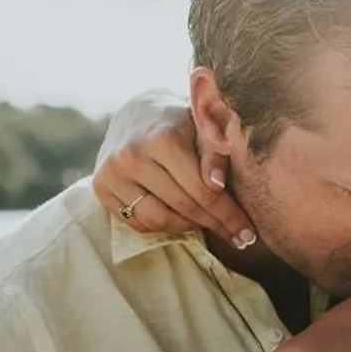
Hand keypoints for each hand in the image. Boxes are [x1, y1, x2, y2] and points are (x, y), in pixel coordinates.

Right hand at [92, 97, 256, 249]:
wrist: (138, 112)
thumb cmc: (182, 121)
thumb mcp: (205, 127)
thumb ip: (216, 153)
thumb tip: (217, 184)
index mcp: (162, 138)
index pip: (203, 190)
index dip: (229, 215)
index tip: (249, 234)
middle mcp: (132, 156)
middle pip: (183, 207)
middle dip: (216, 224)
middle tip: (240, 239)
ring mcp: (112, 174)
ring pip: (159, 220)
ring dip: (189, 227)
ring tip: (208, 224)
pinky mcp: (101, 188)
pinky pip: (138, 222)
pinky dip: (163, 225)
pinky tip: (180, 219)